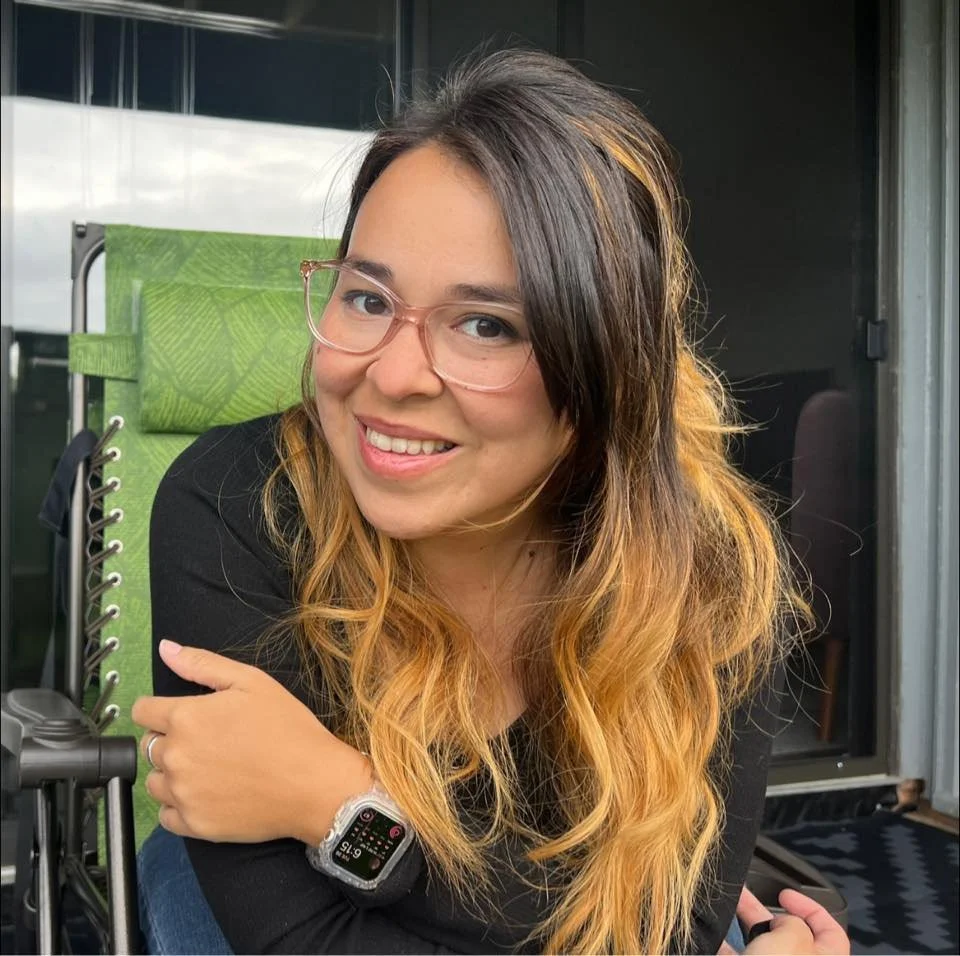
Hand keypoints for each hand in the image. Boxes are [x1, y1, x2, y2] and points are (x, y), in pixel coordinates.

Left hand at [131, 640, 372, 844]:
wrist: (314, 784)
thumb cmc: (288, 729)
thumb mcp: (252, 682)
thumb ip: (203, 664)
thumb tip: (166, 648)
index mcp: (185, 718)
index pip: (142, 711)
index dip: (160, 709)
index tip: (182, 714)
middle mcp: (175, 757)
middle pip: (147, 745)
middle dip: (170, 739)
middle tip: (208, 740)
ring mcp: (182, 794)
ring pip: (155, 780)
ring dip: (172, 773)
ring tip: (209, 768)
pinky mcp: (193, 825)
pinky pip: (166, 815)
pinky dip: (180, 805)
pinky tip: (209, 793)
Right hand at [718, 886, 848, 954]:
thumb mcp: (793, 938)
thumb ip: (793, 922)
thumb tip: (783, 923)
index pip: (831, 931)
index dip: (810, 907)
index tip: (784, 894)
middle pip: (790, 937)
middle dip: (766, 913)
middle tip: (747, 896)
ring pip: (762, 949)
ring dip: (744, 929)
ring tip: (724, 910)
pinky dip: (728, 947)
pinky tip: (714, 937)